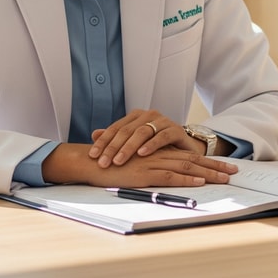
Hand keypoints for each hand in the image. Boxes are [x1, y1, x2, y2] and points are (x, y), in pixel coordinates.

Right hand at [42, 143, 235, 187]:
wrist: (92, 162)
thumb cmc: (111, 166)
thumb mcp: (136, 167)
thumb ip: (150, 168)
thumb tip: (167, 176)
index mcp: (159, 154)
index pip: (188, 157)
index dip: (208, 162)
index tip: (225, 168)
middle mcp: (159, 156)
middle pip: (193, 160)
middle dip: (216, 167)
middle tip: (235, 172)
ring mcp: (153, 163)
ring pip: (187, 167)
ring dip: (208, 173)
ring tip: (225, 178)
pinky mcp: (145, 173)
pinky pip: (170, 175)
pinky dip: (186, 178)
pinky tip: (200, 182)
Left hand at [88, 110, 203, 166]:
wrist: (185, 147)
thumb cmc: (157, 146)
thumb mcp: (135, 142)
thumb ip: (116, 137)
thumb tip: (94, 134)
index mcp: (136, 116)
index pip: (115, 128)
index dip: (103, 141)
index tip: (93, 155)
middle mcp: (148, 115)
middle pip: (126, 131)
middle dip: (113, 147)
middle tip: (103, 162)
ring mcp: (162, 121)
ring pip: (142, 132)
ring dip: (128, 147)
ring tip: (118, 160)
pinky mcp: (175, 129)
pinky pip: (161, 136)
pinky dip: (151, 145)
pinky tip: (142, 153)